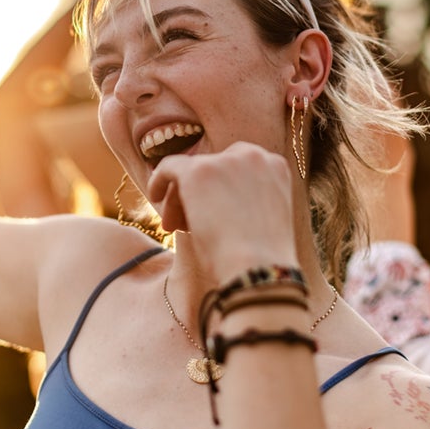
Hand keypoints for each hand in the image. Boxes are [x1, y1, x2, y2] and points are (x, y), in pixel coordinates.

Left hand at [146, 142, 299, 281]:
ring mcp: (226, 161)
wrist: (259, 271)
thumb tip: (211, 201)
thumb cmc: (261, 261)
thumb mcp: (262, 221)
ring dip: (182, 198)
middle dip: (198, 193)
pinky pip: (170, 166)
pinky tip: (154, 196)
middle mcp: (253, 156)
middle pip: (214, 166)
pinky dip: (159, 180)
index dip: (220, 187)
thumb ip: (245, 201)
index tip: (210, 211)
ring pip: (191, 171)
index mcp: (275, 166)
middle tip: (184, 224)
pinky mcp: (199, 172)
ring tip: (174, 228)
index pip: (237, 166)